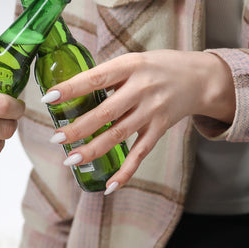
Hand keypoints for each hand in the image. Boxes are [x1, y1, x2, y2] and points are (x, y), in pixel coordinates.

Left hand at [43, 50, 235, 191]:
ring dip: (93, 149)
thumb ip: (106, 75)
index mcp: (131, 66)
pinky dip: (125, 172)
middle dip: (79, 127)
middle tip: (56, 138)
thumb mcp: (132, 61)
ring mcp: (152, 111)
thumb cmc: (157, 67)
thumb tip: (68, 91)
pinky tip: (109, 186)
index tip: (49, 98)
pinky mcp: (159, 129)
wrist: (200, 78)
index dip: (72, 89)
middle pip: (106, 112)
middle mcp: (142, 89)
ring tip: (71, 159)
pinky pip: (140, 154)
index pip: (96, 78)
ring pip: (119, 134)